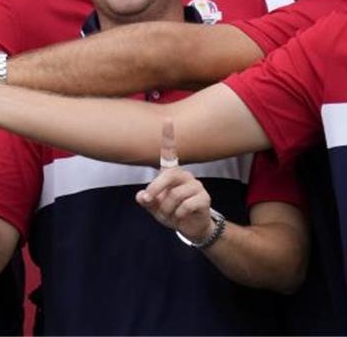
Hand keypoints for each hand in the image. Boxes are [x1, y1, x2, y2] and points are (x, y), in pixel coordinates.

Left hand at [135, 119, 214, 241]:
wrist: (189, 227)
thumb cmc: (170, 212)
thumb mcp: (154, 206)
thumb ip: (146, 200)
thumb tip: (141, 196)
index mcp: (172, 173)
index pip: (170, 152)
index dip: (169, 136)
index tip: (167, 119)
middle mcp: (185, 176)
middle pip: (168, 176)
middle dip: (155, 189)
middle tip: (149, 201)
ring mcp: (196, 186)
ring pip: (175, 195)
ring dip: (167, 209)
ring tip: (170, 213)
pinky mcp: (204, 198)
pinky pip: (185, 205)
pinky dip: (178, 214)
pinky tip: (181, 216)